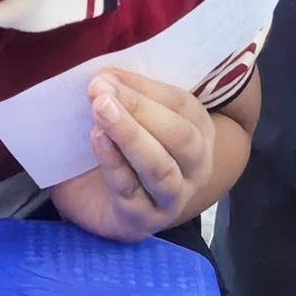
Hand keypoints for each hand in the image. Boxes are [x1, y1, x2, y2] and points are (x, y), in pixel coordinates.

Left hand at [48, 70, 221, 241]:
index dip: (144, 88)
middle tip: (101, 91)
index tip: (108, 75)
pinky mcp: (144, 221)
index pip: (180, 104)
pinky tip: (97, 140)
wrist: (101, 204)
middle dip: (140, 109)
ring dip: (130, 136)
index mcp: (198, 131)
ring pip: (161, 168)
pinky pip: (132, 192)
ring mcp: (173, 198)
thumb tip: (106, 78)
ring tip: (100, 112)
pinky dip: (113, 163)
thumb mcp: (128, 117)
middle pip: (180, 136)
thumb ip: (123, 96)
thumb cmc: (121, 151)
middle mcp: (195, 166)